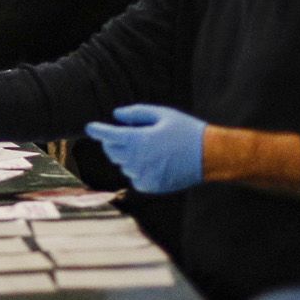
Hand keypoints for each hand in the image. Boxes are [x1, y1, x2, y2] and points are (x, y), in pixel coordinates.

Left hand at [84, 104, 206, 192]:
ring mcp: (142, 175)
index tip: (90, 127)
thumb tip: (116, 115)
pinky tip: (156, 162)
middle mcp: (136, 160)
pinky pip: (134, 177)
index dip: (97, 130)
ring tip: (152, 148)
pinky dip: (139, 169)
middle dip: (114, 142)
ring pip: (123, 164)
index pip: (108, 135)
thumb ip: (136, 113)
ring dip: (129, 156)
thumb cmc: (186, 131)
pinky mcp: (149, 186)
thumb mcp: (163, 114)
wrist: (209, 156)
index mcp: (138, 140)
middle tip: (129, 134)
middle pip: (112, 151)